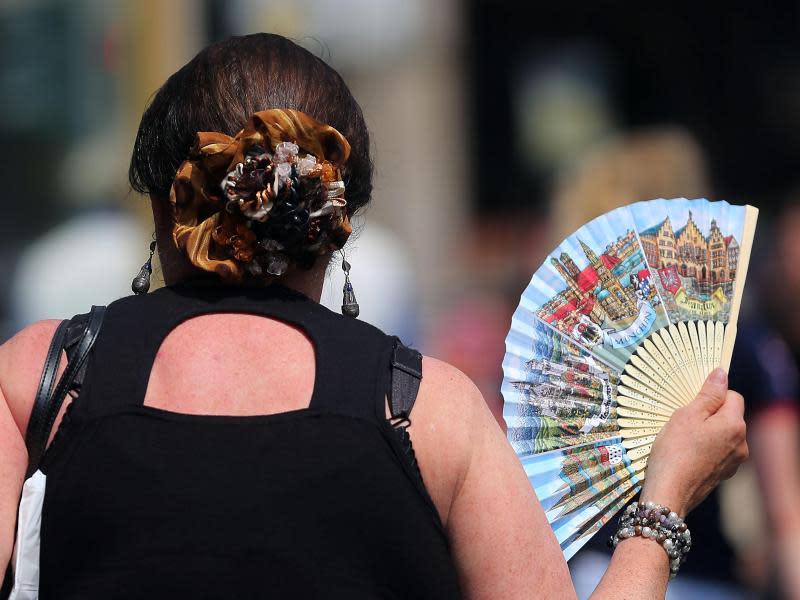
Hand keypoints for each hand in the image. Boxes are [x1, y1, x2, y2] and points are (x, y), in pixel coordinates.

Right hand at [640, 368, 747, 516]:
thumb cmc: (675, 451)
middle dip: (709, 414)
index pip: (732, 396)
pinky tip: (687, 453)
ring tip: (683, 438)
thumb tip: (721, 374)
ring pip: (723, 434)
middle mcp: (741, 443)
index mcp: (734, 425)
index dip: (712, 395)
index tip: (692, 402)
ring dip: (707, 431)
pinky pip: (718, 451)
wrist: (669, 492)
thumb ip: (708, 394)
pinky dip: (706, 448)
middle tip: (683, 420)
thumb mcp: (687, 415)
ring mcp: (734, 461)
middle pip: (729, 416)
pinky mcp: (724, 473)